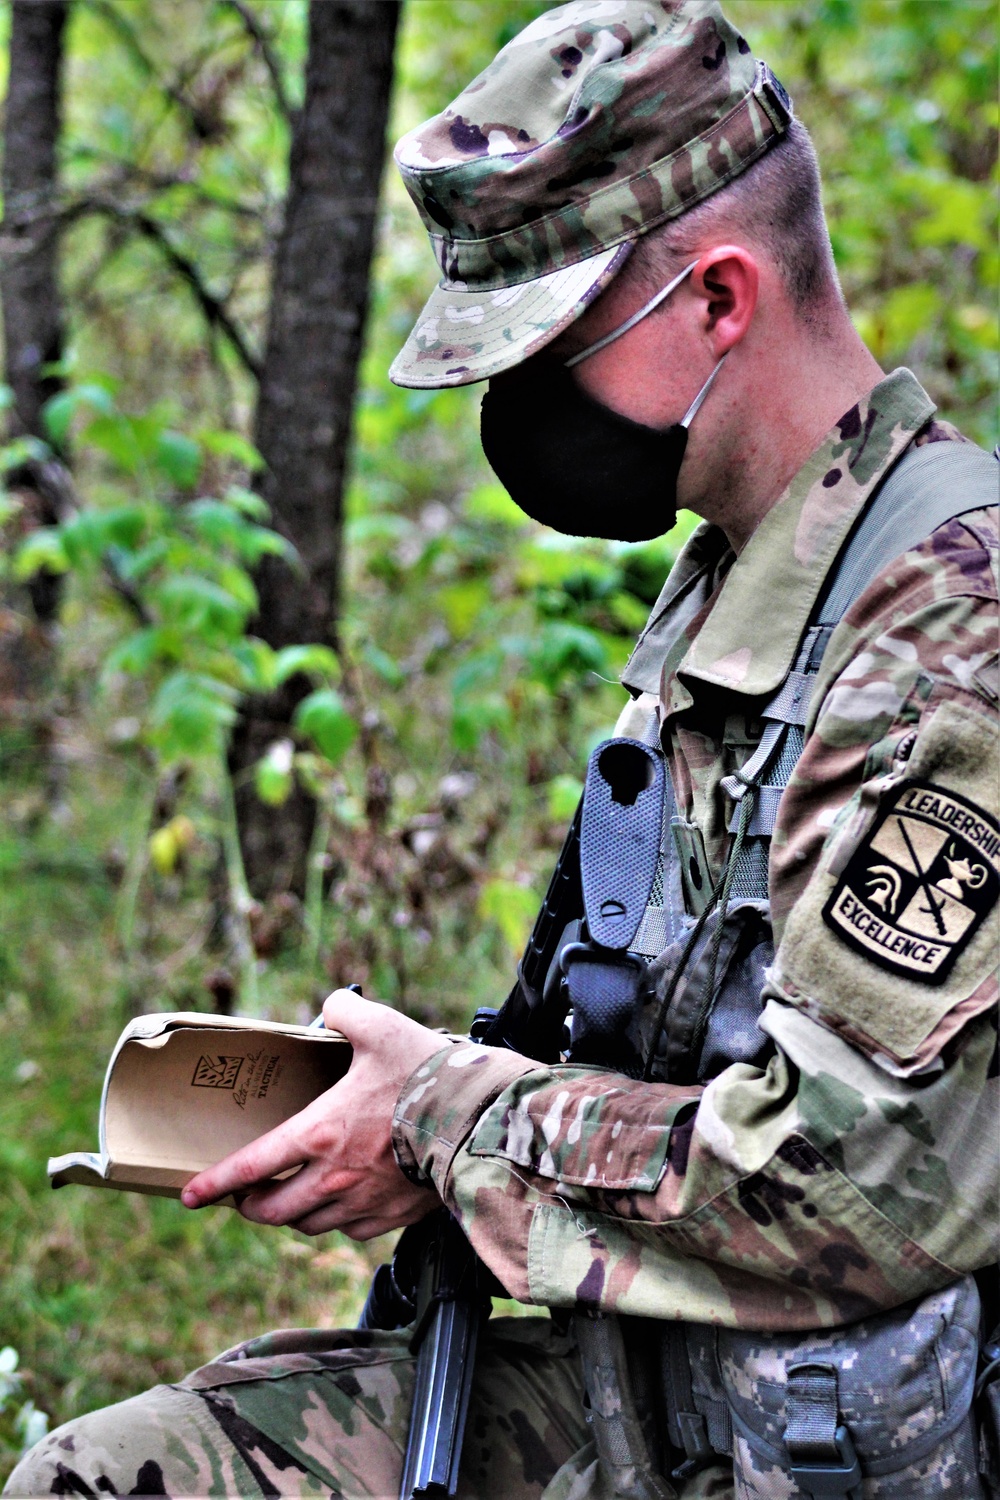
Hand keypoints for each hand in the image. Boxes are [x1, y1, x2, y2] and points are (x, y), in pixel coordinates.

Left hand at [180, 989, 445, 1237]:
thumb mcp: (381, 1027)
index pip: (251, 1167)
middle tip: (243, 1195)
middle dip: (249, 1205)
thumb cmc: (427, 1077)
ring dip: (291, 1215)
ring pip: (309, 1224)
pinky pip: (350, 1230)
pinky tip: (341, 1203)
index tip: (189, 1195)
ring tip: (289, 1198)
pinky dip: (336, 1220)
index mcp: (318, 1134)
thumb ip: (345, 1012)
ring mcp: (362, 1203)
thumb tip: (333, 1005)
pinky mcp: (393, 1218)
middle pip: (272, 1211)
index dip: (214, 1182)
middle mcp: (332, 1178)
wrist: (478, 1123)